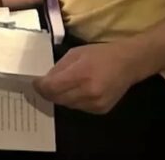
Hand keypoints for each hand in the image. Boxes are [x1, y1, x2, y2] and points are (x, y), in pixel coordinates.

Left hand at [33, 42, 148, 113]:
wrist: (129, 64)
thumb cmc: (101, 54)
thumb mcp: (75, 54)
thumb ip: (59, 68)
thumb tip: (44, 80)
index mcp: (81, 74)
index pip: (51, 87)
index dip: (39, 86)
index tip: (34, 82)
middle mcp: (88, 92)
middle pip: (57, 98)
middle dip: (47, 92)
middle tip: (43, 86)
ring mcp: (95, 103)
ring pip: (66, 105)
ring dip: (60, 97)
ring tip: (60, 87)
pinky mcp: (101, 110)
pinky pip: (78, 108)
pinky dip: (73, 100)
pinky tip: (77, 91)